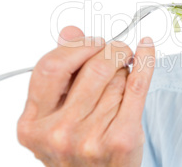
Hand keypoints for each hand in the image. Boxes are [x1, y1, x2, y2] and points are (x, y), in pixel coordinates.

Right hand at [17, 26, 154, 166]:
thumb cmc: (77, 148)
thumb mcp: (57, 116)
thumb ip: (60, 73)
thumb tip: (70, 32)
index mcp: (33, 123)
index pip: (52, 66)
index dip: (77, 47)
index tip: (93, 43)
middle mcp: (59, 132)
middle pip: (93, 67)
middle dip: (111, 50)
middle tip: (118, 52)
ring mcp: (90, 137)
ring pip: (117, 77)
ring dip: (124, 69)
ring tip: (122, 81)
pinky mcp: (121, 138)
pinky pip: (138, 85)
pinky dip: (146, 61)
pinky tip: (147, 48)